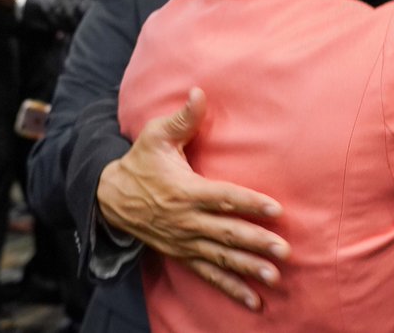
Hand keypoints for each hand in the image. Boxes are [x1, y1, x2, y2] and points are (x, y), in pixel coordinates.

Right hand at [97, 88, 290, 310]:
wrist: (109, 197)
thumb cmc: (141, 162)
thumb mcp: (155, 136)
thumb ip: (182, 118)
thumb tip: (200, 91)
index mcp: (185, 191)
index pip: (223, 197)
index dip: (249, 202)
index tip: (275, 209)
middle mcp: (186, 220)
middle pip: (226, 233)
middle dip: (256, 242)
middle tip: (284, 251)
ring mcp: (185, 242)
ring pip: (221, 258)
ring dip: (248, 269)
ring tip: (275, 278)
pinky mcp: (182, 255)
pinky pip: (209, 275)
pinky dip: (231, 289)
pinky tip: (254, 302)